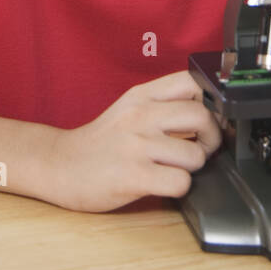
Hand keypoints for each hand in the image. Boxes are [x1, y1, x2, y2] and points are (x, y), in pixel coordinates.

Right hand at [47, 70, 222, 212]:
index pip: (192, 82)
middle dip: (210, 138)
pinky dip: (178, 188)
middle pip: (202, 117)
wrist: (60, 165)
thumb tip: (210, 112)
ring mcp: (137, 145)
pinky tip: (162, 183)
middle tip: (198, 148)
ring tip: (173, 168)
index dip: (210, 101)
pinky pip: (180, 182)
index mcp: (141, 95)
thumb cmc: (100, 142)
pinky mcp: (134, 175)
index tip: (210, 116)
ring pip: (195, 155)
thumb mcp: (129, 109)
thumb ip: (163, 105)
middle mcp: (140, 115)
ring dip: (192, 168)